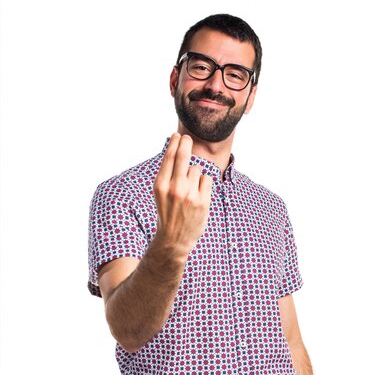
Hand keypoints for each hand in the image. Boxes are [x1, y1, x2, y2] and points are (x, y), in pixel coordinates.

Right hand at [153, 133, 212, 256]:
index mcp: (160, 186)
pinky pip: (206, 179)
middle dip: (186, 143)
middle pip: (183, 156)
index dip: (174, 143)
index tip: (178, 135)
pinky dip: (203, 184)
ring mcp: (190, 195)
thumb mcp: (161, 193)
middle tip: (188, 138)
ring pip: (196, 169)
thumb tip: (178, 149)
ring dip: (194, 175)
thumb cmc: (168, 212)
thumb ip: (168, 174)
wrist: (175, 239)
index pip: (169, 157)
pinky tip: (197, 195)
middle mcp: (174, 188)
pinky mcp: (203, 202)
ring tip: (188, 190)